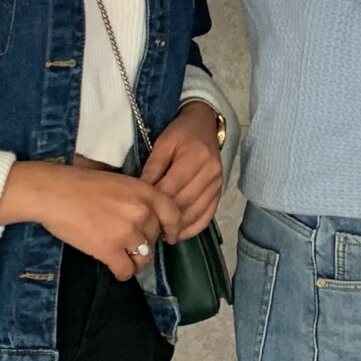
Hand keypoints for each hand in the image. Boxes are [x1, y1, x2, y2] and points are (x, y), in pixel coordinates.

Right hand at [0, 162, 180, 281]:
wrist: (54, 193)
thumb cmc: (82, 184)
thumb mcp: (120, 182)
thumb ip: (137, 198)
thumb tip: (147, 218)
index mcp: (145, 192)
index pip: (173, 214)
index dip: (173, 229)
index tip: (169, 237)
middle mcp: (142, 212)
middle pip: (154, 237)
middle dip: (144, 242)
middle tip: (129, 244)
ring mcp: (127, 233)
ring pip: (143, 257)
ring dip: (135, 261)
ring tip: (125, 259)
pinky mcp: (109, 250)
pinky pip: (126, 270)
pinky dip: (123, 273)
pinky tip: (116, 270)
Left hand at [142, 102, 226, 239]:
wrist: (205, 126)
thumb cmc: (180, 134)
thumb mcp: (162, 144)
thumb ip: (153, 168)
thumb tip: (142, 195)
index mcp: (196, 157)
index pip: (172, 187)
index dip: (155, 202)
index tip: (140, 213)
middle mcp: (211, 172)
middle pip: (184, 203)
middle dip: (165, 217)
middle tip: (147, 228)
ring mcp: (218, 184)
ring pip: (195, 213)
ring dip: (178, 227)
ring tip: (161, 234)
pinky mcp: (220, 192)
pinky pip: (208, 216)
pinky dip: (193, 228)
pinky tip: (179, 234)